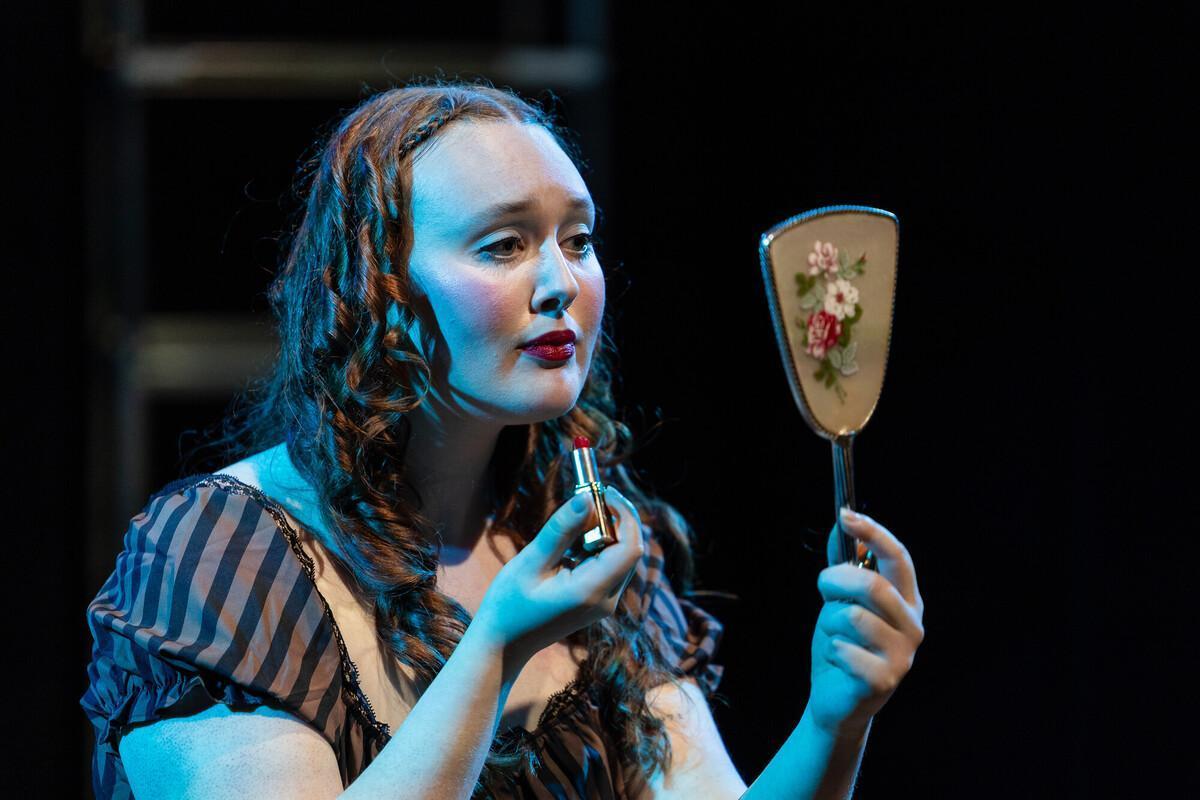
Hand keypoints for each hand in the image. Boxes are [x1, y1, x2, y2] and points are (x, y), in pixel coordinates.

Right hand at [473, 485, 644, 664]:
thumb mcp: (531, 562)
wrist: (503, 645)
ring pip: (620, 557)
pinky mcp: (596, 602)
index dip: (624, 515)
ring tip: (577, 512)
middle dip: (614, 519)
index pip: (630, 547)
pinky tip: (573, 538)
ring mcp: (604, 603)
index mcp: (593, 591)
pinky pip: (608, 567)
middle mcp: (607, 600)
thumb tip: (587, 498)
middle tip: (587, 495)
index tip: (604, 491)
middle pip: (629, 550)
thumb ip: (561, 530)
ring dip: (604, 531)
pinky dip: (596, 546)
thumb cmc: (510, 605)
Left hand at [807, 508, 924, 736]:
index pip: (898, 558)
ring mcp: (903, 653)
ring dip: (831, 623)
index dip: (873, 533)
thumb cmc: (841, 644)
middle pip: (873, 585)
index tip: (846, 515)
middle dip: (836, 580)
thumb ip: (843, 565)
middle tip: (823, 587)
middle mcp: (913, 624)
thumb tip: (841, 523)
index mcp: (907, 600)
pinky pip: (845, 648)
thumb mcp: (839, 600)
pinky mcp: (886, 679)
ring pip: (852, 617)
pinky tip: (839, 661)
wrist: (834, 699)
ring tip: (835, 636)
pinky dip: (831, 650)